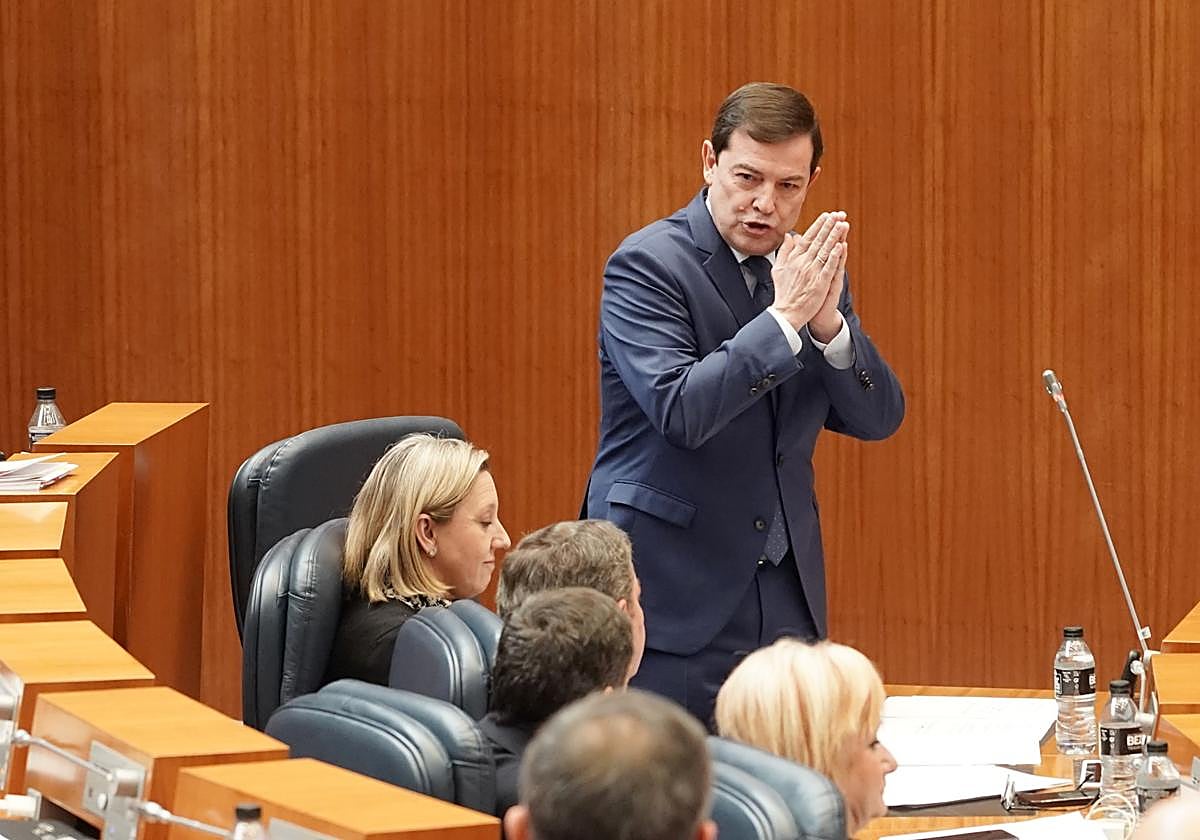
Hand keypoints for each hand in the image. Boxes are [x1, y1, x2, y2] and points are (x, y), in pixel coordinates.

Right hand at [769, 211, 848, 332]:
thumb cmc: (783, 292)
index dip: (818, 226)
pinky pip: (828, 267)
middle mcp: (802, 263)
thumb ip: (784, 251)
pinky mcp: (819, 284)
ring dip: (834, 237)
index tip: (827, 216)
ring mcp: (811, 273)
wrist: (786, 313)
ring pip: (825, 251)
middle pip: (818, 241)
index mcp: (793, 259)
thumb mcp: (778, 269)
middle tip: (839, 214)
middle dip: (829, 226)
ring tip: (843, 225)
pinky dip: (835, 256)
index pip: (807, 238)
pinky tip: (841, 246)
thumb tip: (789, 236)